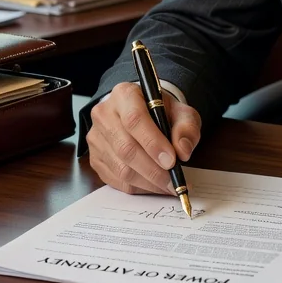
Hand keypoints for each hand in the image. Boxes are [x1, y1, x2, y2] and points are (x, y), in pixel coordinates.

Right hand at [86, 82, 201, 194]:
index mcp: (124, 95)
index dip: (153, 143)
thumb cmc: (162, 112)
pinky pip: (115, 179)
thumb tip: (183, 151)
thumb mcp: (181, 112)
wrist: (144, 113)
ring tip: (168, 185)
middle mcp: (104, 114)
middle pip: (126, 148)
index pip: (134, 119)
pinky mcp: (95, 158)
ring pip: (120, 167)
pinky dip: (138, 187)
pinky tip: (154, 186)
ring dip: (147, 182)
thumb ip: (186, 128)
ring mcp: (96, 137)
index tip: (171, 161)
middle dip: (153, 169)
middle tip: (173, 181)